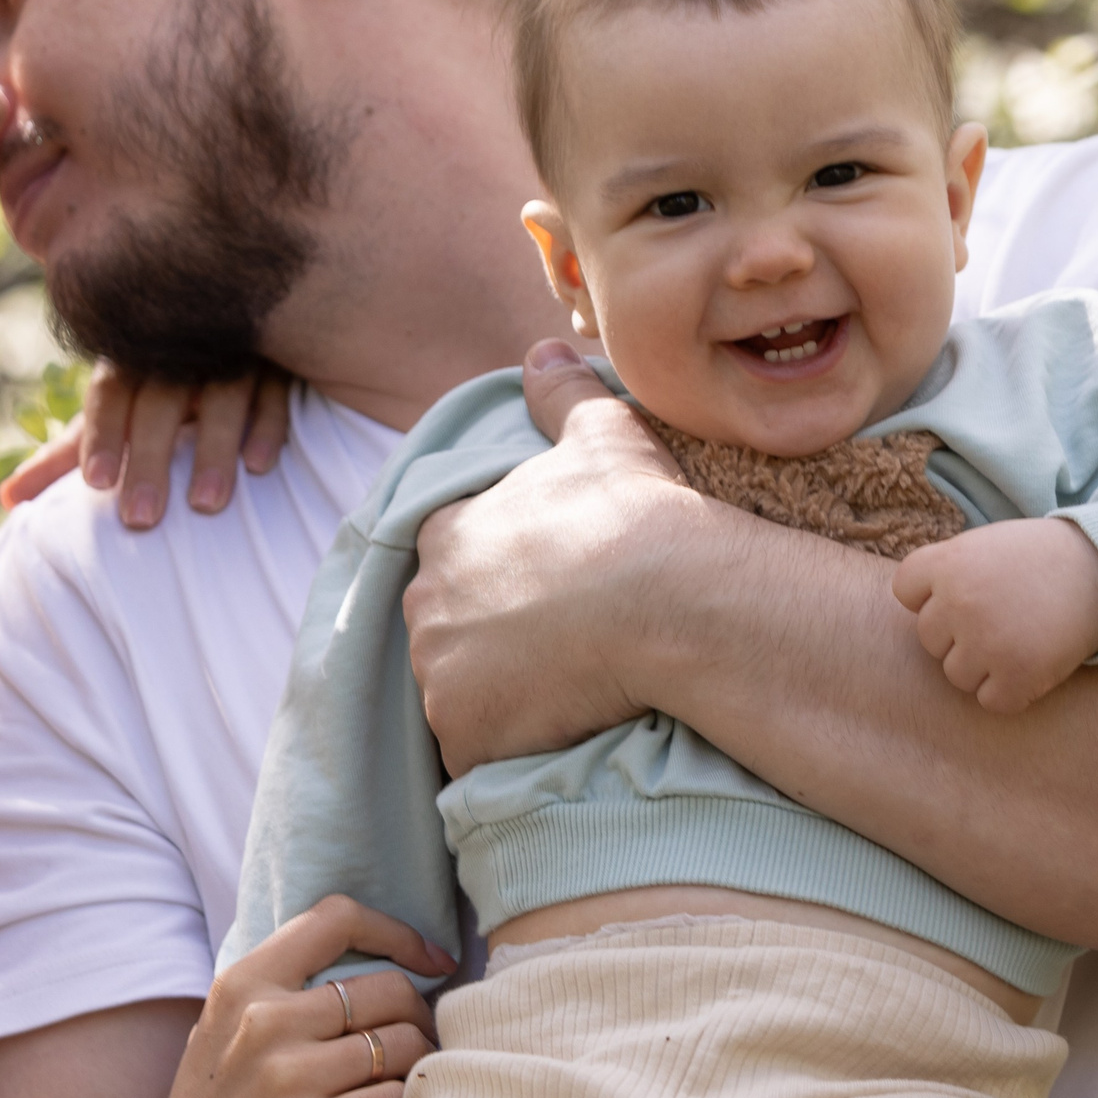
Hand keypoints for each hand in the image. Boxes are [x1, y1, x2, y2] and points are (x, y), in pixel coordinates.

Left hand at [0, 362, 292, 526]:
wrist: (236, 318)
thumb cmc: (163, 385)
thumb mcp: (118, 412)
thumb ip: (68, 453)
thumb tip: (8, 499)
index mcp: (132, 354)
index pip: (110, 390)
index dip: (102, 435)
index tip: (96, 484)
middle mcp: (179, 346)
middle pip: (159, 397)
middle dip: (150, 457)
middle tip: (140, 520)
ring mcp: (233, 346)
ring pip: (223, 392)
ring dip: (214, 448)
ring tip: (205, 506)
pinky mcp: (282, 355)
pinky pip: (276, 388)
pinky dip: (267, 425)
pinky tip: (260, 467)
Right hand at [157, 895, 450, 1097]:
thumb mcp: (224, 1029)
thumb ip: (280, 989)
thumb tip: (370, 953)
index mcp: (242, 984)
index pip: (335, 919)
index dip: (396, 932)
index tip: (429, 959)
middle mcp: (263, 1022)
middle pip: (387, 989)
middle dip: (419, 1015)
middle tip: (418, 1039)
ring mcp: (286, 1077)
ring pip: (402, 1045)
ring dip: (417, 1065)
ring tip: (405, 1081)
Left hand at [405, 341, 702, 774]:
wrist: (672, 597)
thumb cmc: (637, 515)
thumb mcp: (600, 436)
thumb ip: (561, 392)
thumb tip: (542, 347)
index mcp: (445, 533)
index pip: (448, 558)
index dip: (495, 577)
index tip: (541, 593)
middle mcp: (425, 602)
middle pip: (448, 629)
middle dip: (489, 640)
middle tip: (558, 650)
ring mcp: (439, 673)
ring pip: (459, 692)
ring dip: (497, 697)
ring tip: (564, 698)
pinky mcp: (464, 733)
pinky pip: (476, 750)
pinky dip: (505, 748)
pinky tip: (552, 740)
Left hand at [890, 517, 1097, 714]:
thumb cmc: (1038, 559)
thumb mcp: (982, 545)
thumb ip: (944, 570)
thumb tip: (913, 609)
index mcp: (947, 563)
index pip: (906, 591)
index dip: (933, 595)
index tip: (968, 590)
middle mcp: (959, 602)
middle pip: (930, 637)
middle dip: (960, 632)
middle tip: (1002, 615)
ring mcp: (986, 642)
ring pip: (955, 673)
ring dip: (982, 665)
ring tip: (1017, 638)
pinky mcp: (1017, 676)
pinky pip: (990, 700)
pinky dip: (1010, 691)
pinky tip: (1031, 664)